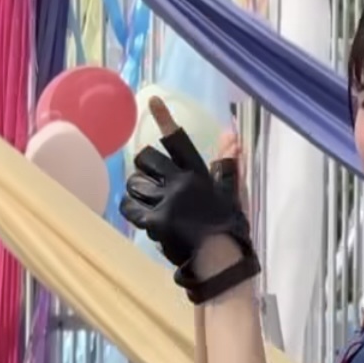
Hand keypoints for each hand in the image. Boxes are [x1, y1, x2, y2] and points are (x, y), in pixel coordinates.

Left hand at [120, 99, 259, 304]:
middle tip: (151, 181)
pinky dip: (132, 209)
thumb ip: (226, 164)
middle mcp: (180, 183)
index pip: (179, 141)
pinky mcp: (156, 221)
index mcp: (198, 174)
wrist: (221, 261)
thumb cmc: (227, 227)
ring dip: (137, 191)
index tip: (152, 101)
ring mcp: (166, 202)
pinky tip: (141, 216)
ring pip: (135, 183)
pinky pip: (131, 207)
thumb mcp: (230, 193)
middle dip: (144, 168)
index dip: (165, 119)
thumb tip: (232, 134)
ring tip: (149, 202)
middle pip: (146, 159)